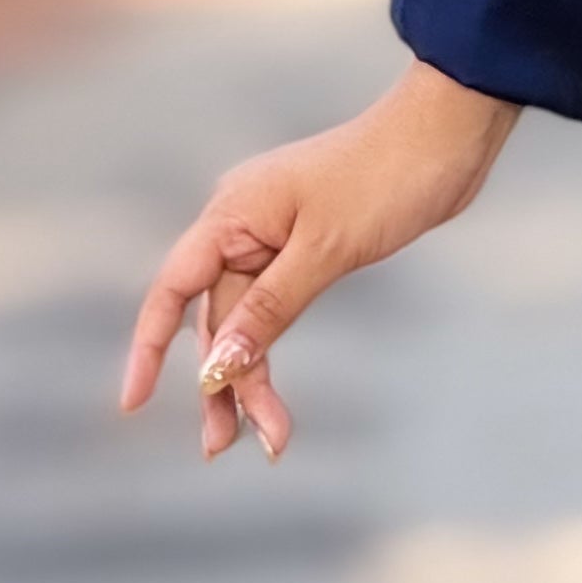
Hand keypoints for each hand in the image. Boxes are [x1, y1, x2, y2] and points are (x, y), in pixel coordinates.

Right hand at [119, 61, 519, 461]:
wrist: (448, 134)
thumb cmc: (387, 175)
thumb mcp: (326, 249)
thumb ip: (269, 308)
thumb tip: (217, 367)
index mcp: (233, 212)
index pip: (173, 288)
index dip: (148, 346)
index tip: (134, 404)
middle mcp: (243, 224)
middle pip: (214, 317)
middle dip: (223, 382)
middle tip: (226, 447)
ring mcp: (275, 236)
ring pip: (246, 319)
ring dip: (251, 376)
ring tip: (268, 438)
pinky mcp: (305, 247)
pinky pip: (274, 306)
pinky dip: (273, 346)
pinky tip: (272, 390)